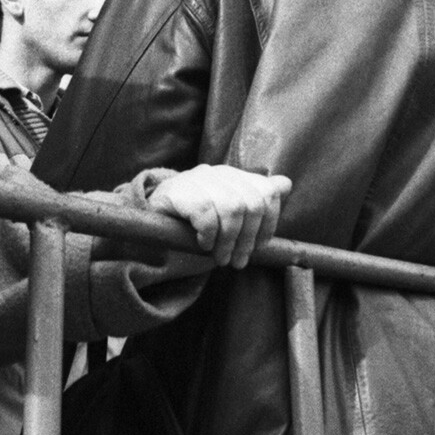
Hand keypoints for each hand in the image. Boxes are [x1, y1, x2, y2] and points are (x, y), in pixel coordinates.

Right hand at [148, 166, 291, 268]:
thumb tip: (285, 184)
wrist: (150, 217)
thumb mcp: (227, 211)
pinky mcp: (179, 191)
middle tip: (238, 261)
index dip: (268, 224)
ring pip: (231, 208)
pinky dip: (209, 235)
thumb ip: (255, 199)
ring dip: (228, 241)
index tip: (258, 247)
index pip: (266, 193)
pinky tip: (203, 244)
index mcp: (234, 176)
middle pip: (251, 203)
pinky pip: (206, 214)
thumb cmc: (194, 219)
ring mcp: (198, 179)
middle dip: (248, 238)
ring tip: (221, 258)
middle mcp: (218, 173)